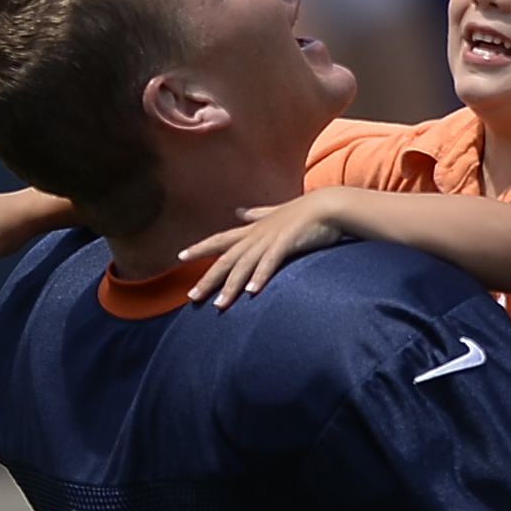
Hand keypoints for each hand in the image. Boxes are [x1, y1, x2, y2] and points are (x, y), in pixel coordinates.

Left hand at [180, 191, 348, 307]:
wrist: (329, 205)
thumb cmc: (306, 211)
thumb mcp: (276, 212)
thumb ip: (257, 214)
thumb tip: (240, 211)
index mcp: (254, 229)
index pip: (220, 239)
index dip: (200, 248)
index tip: (181, 256)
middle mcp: (256, 235)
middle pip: (226, 259)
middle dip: (208, 279)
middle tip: (192, 296)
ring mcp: (270, 239)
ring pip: (244, 265)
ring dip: (231, 286)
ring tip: (220, 305)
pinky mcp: (287, 243)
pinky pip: (270, 262)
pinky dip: (260, 276)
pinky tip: (251, 291)